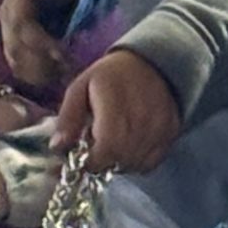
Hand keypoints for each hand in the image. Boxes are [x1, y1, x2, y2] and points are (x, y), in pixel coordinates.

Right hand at [0, 0, 82, 94]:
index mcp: (14, 3)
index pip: (22, 27)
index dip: (41, 43)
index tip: (63, 54)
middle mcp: (6, 23)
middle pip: (16, 51)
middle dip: (43, 64)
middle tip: (68, 69)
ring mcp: (7, 39)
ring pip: (17, 65)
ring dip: (41, 74)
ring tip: (65, 74)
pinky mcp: (13, 51)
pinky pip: (20, 71)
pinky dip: (37, 78)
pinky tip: (57, 76)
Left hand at [55, 48, 182, 173]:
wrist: (153, 63)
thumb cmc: (111, 76)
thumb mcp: (81, 87)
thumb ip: (68, 117)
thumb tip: (58, 147)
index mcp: (115, 111)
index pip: (103, 153)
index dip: (90, 160)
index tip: (84, 154)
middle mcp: (140, 124)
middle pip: (118, 162)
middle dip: (103, 161)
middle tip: (97, 146)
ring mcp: (158, 131)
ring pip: (134, 165)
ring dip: (119, 161)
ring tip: (113, 142)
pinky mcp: (170, 136)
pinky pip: (150, 163)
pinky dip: (136, 160)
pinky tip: (129, 145)